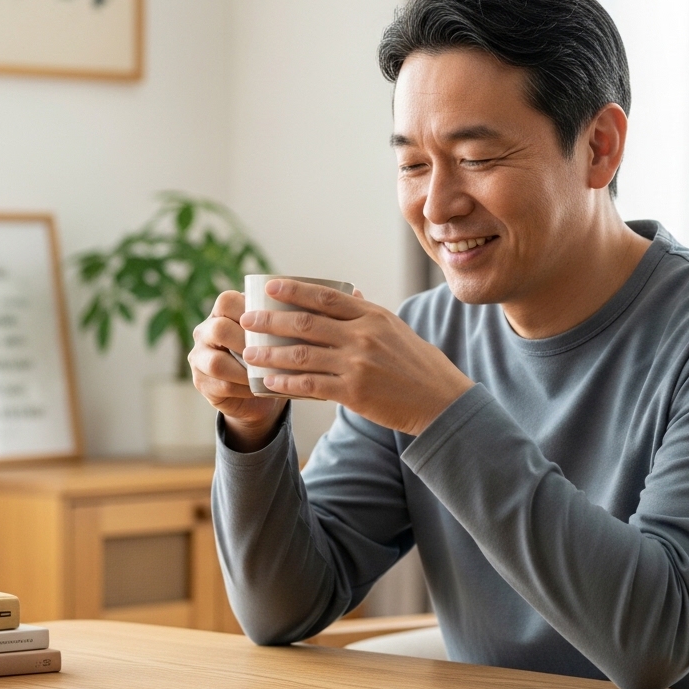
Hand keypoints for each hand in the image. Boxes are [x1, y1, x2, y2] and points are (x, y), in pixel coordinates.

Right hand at [189, 290, 286, 451]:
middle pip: (219, 329)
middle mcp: (205, 331)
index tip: (276, 323)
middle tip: (273, 352)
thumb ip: (285, 319)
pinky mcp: (201, 382)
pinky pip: (222, 385)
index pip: (227, 301)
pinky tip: (261, 388)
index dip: (250, 311)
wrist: (260, 392)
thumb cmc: (273, 355)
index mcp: (222, 312)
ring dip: (246, 370)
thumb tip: (316, 306)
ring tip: (267, 374)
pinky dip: (245, 388)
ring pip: (216, 362)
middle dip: (248, 342)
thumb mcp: (278, 334)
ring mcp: (199, 357)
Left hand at [240, 279, 474, 436]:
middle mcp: (363, 336)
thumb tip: (350, 293)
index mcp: (372, 316)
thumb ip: (368, 312)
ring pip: (302, 354)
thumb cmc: (418, 364)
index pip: (326, 297)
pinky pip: (310, 385)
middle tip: (247, 319)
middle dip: (271, 320)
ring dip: (271, 353)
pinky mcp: (353, 392)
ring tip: (249, 352)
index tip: (270, 286)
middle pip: (306, 323)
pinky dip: (286, 382)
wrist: (440, 401)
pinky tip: (269, 381)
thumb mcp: (396, 329)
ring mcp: (357, 364)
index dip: (294, 290)